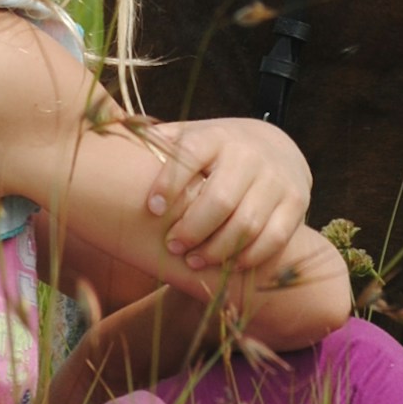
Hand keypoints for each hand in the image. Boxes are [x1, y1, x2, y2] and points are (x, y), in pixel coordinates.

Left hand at [141, 116, 311, 278]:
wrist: (276, 147)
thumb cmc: (216, 152)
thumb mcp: (191, 138)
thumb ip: (157, 144)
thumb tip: (106, 137)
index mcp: (216, 136)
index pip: (191, 155)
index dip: (169, 183)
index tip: (151, 209)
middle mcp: (249, 155)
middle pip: (220, 200)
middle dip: (192, 229)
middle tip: (172, 247)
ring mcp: (276, 179)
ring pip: (247, 224)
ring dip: (217, 250)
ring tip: (194, 261)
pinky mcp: (296, 202)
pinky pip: (273, 238)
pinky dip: (249, 257)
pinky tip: (229, 266)